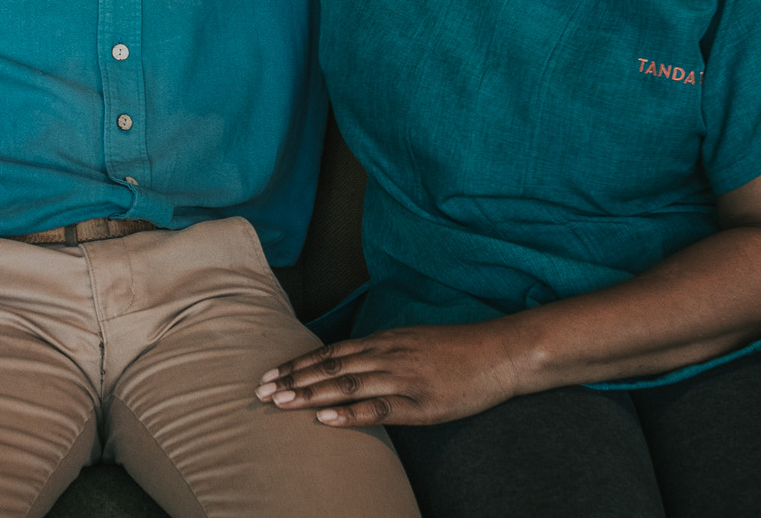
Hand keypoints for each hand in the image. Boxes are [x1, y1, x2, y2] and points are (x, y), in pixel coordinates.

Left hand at [254, 322, 524, 427]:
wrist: (499, 353)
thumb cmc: (456, 350)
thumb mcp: (413, 341)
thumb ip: (381, 350)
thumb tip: (350, 363)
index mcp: (384, 340)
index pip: (331, 352)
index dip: (298, 363)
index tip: (270, 373)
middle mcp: (387, 355)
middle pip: (331, 368)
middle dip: (293, 380)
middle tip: (260, 391)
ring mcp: (403, 379)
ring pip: (347, 386)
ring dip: (309, 395)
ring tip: (279, 403)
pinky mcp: (421, 404)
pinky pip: (379, 409)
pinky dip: (348, 414)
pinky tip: (324, 419)